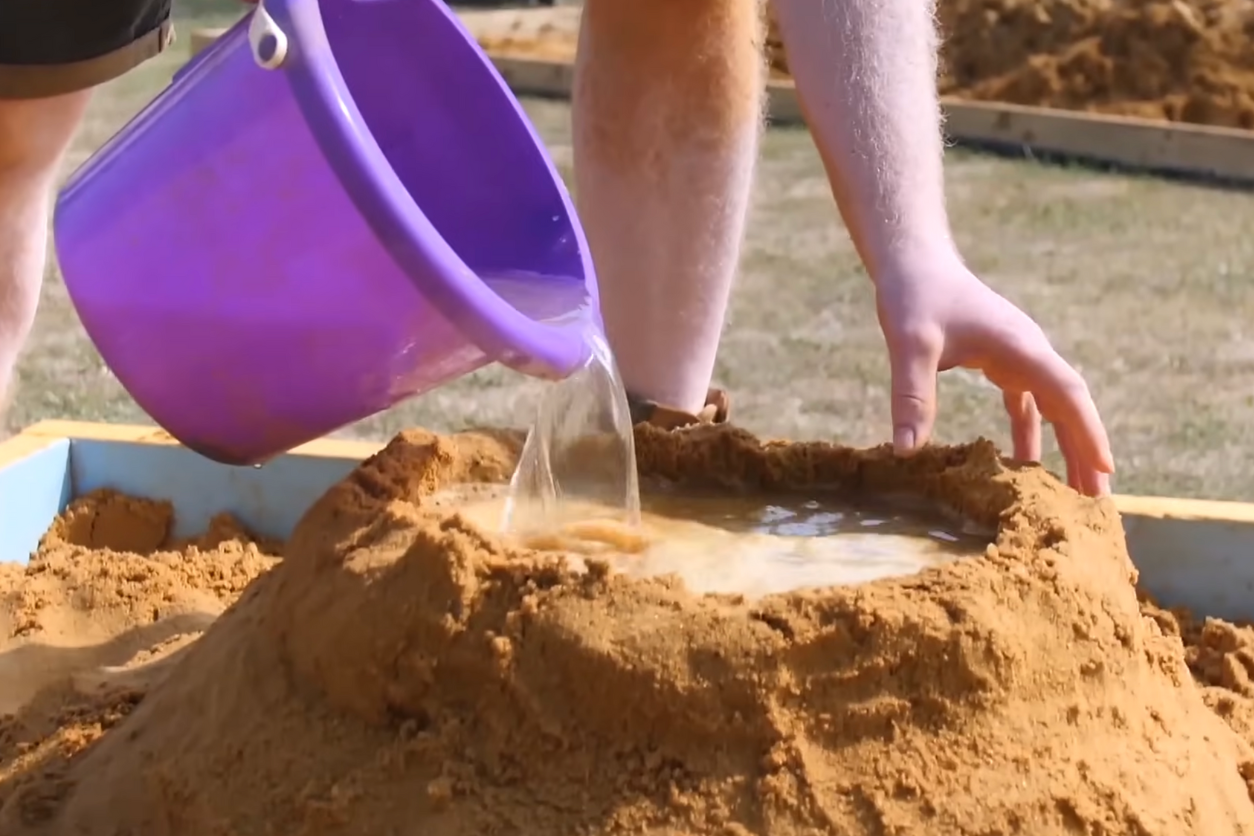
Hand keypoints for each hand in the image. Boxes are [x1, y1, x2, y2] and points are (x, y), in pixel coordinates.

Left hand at [874, 253, 1113, 496]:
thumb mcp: (910, 344)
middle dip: (1085, 451)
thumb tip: (907, 452)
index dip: (1088, 432)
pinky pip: (1027, 404)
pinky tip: (1025, 464)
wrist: (915, 263)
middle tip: (1098, 502)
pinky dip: (1032, 433)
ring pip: (1052, 408)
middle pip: (1070, 407)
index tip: (1106, 469)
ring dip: (1064, 447)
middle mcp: (1029, 353)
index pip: (1067, 394)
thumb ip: (912, 395)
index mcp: (1020, 346)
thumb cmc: (915, 296)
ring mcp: (1019, 357)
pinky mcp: (1002, 362)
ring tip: (1072, 493)